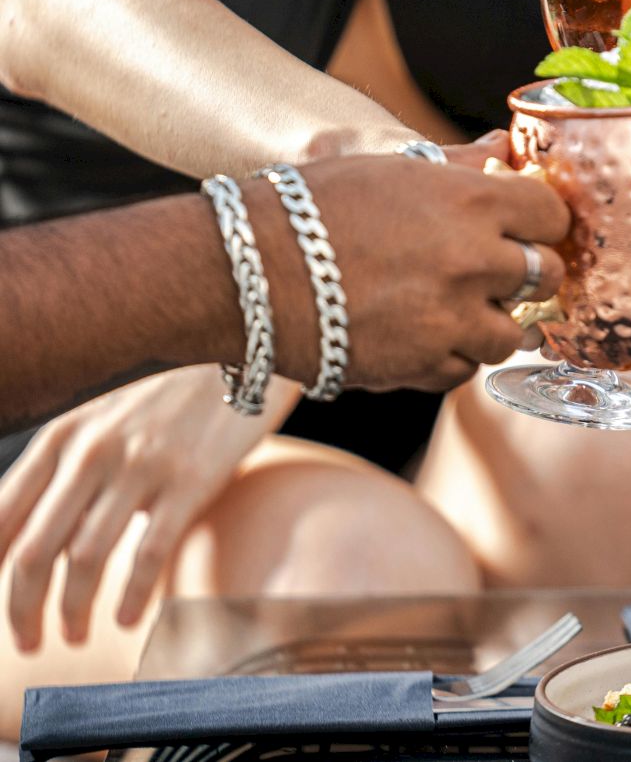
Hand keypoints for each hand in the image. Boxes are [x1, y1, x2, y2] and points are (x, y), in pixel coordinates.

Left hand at [0, 367, 291, 647]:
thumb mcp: (104, 420)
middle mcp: (92, 452)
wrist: (244, 355)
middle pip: (34, 550)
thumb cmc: (171, 398)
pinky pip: (147, 554)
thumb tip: (22, 535)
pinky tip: (127, 620)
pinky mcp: (190, 483)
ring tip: (74, 636)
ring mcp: (141, 467)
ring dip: (71, 612)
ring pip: (84, 560)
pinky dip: (130, 597)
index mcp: (61, 437)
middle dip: (21, 609)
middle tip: (26, 642)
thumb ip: (64, 468)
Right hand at [259, 142, 569, 390]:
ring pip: (511, 332)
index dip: (541, 222)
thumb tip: (503, 147)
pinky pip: (465, 367)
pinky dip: (449, 355)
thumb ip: (458, 165)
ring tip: (448, 307)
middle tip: (492, 272)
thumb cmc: (309, 209)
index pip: (552, 215)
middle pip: (546, 276)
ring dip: (488, 322)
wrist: (241, 272)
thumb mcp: (388, 168)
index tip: (527, 228)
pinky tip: (417, 334)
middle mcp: (473, 260)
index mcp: (470, 200)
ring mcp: (453, 317)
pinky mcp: (423, 364)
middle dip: (526, 274)